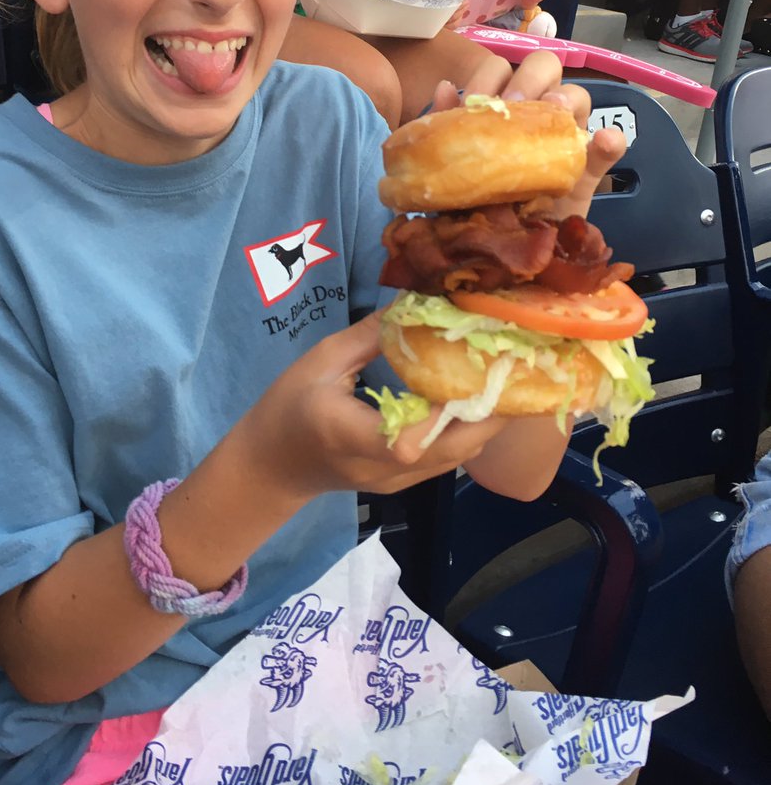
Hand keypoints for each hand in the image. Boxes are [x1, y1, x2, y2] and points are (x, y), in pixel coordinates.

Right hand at [238, 312, 510, 498]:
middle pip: (451, 451)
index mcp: (351, 435)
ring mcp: (397, 482)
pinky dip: (469, 429)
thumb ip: (369, 335)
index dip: (448, 409)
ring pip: (458, 458)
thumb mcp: (320, 361)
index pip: (409, 437)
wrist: (271, 466)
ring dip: (486, 420)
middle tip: (513, 364)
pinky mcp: (405, 482)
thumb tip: (415, 302)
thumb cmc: (288, 407)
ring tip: (504, 376)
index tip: (476, 366)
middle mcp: (382, 467)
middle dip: (490, 409)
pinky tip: (478, 397)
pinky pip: (448, 458)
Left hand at [428, 50, 625, 219]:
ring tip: (554, 111)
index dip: (488, 75)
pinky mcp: (589, 172)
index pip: (501, 70)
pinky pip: (610, 147)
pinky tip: (602, 140)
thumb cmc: (475, 203)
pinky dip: (610, 140)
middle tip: (512, 106)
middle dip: (528, 79)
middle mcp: (536, 114)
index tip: (475, 99)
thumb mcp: (455, 169)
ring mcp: (566, 139)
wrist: (501, 255)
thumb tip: (444, 89)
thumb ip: (449, 130)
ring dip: (566, 97)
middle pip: (544, 69)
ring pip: (579, 97)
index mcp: (500, 106)